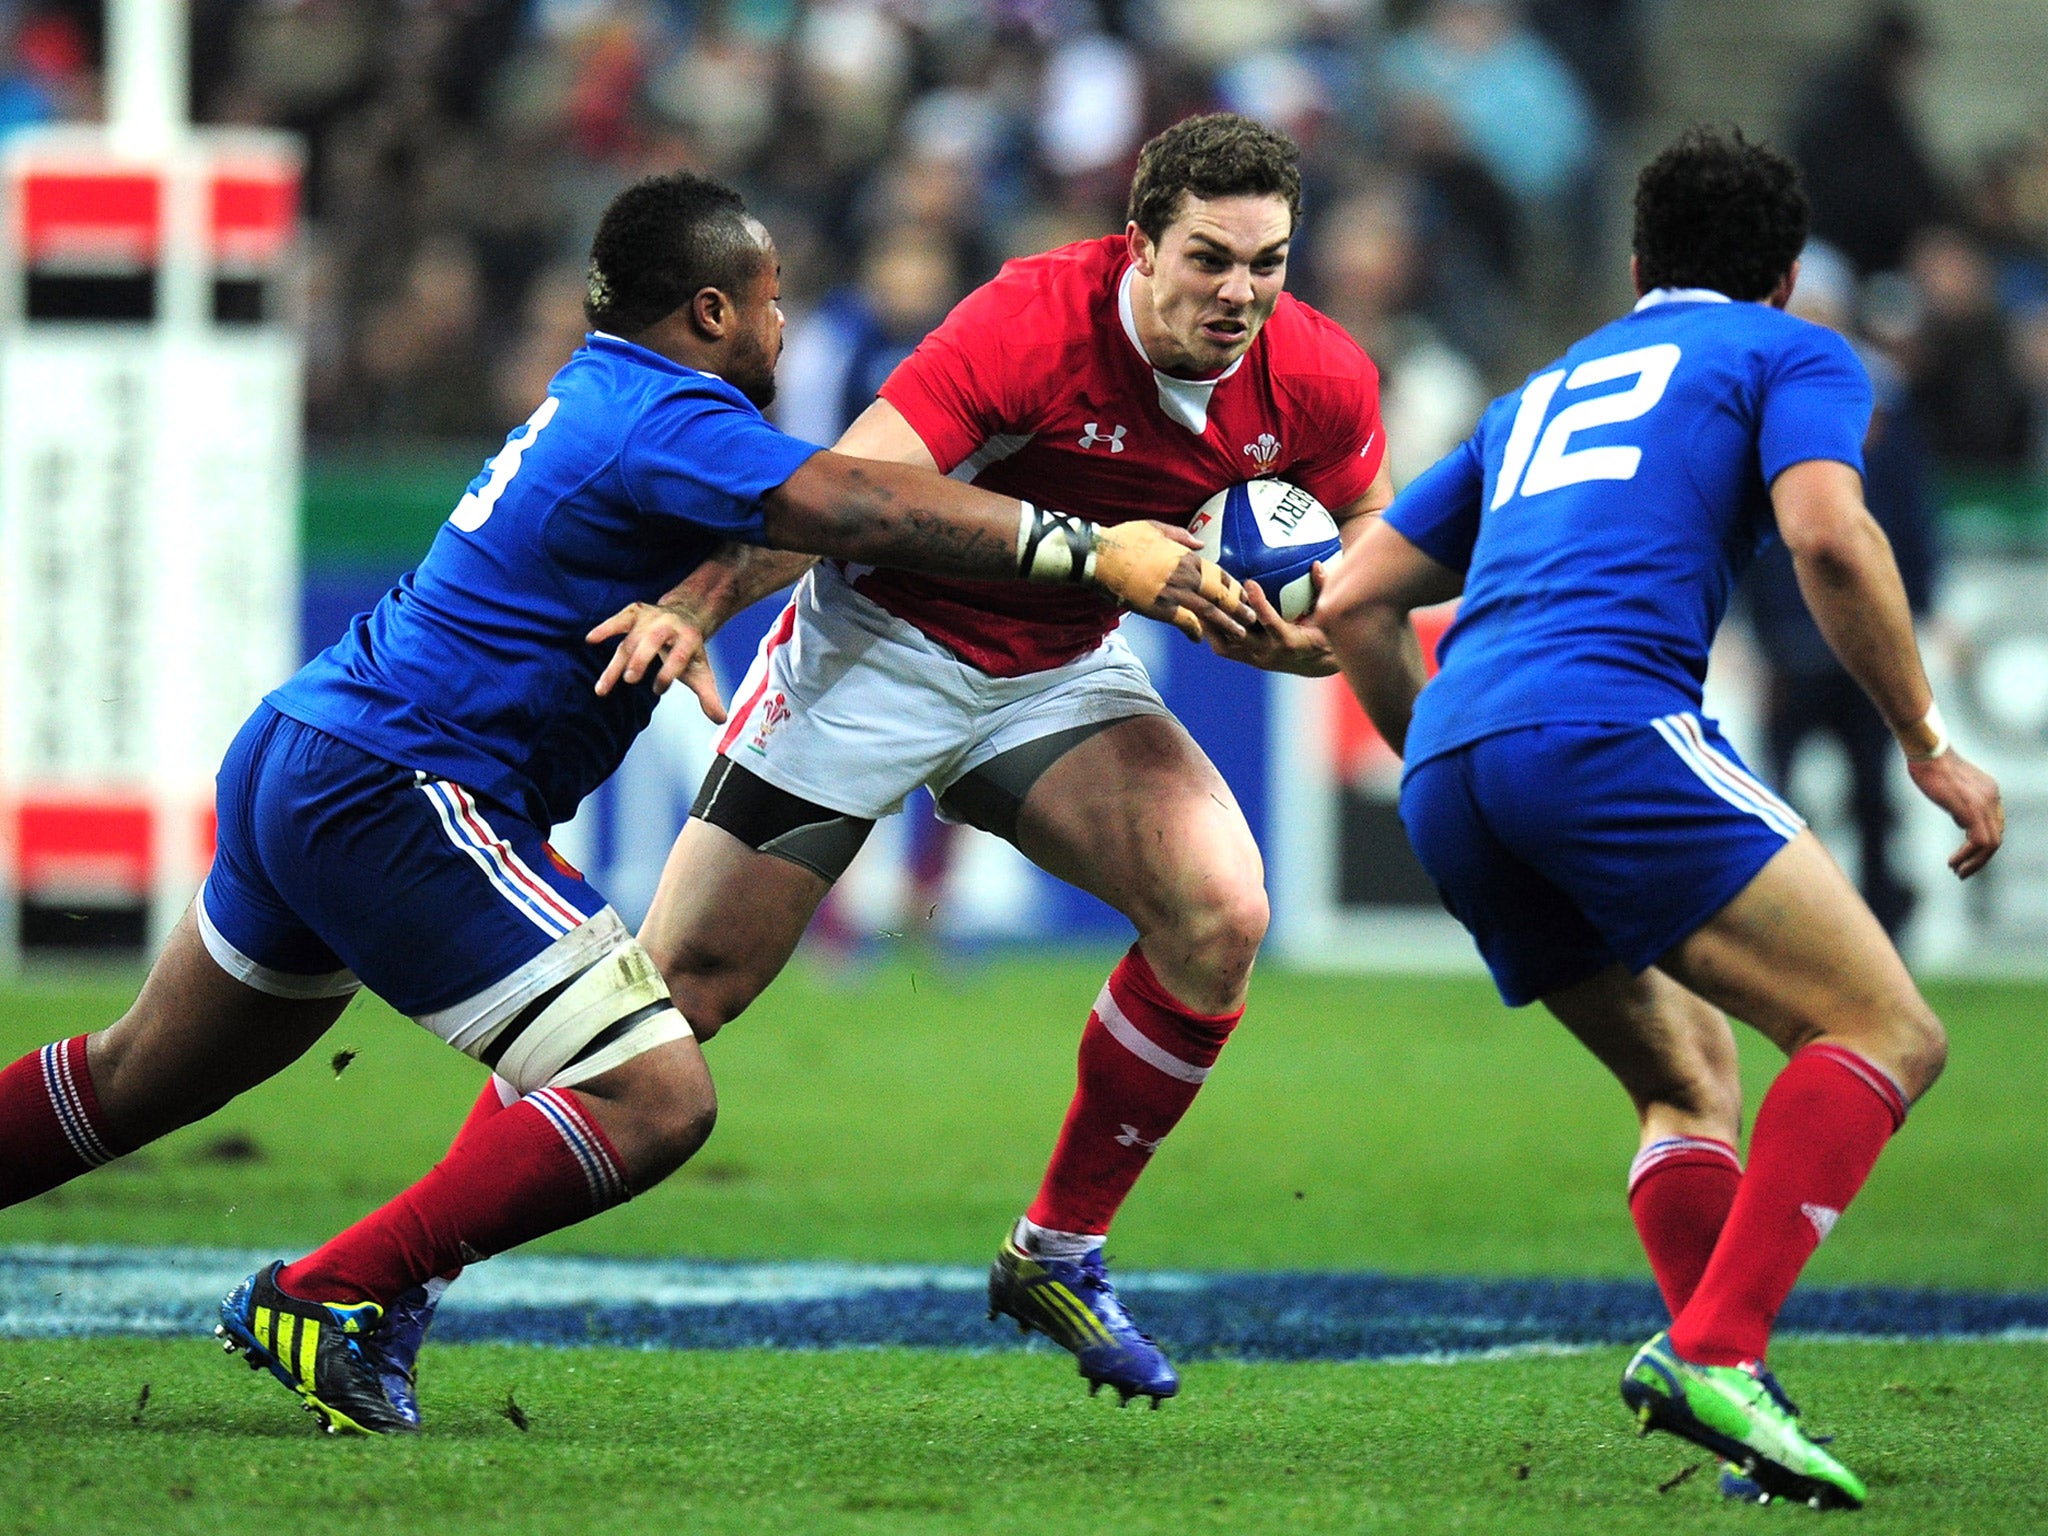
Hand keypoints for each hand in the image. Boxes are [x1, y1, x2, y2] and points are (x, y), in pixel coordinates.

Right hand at [586, 602, 727, 722]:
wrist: (686, 616)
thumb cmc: (690, 651)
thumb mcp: (701, 671)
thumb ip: (708, 696)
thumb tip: (720, 720)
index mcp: (689, 639)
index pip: (679, 656)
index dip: (669, 672)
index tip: (658, 690)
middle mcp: (669, 625)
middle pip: (652, 641)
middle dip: (641, 658)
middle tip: (631, 679)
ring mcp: (651, 617)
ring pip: (631, 639)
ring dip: (617, 662)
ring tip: (603, 689)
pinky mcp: (635, 612)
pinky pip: (619, 620)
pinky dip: (606, 628)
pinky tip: (591, 639)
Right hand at [1091, 520, 1247, 640]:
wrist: (1100, 557)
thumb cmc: (1124, 539)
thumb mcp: (1155, 528)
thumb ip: (1180, 536)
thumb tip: (1200, 543)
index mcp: (1186, 556)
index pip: (1219, 574)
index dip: (1233, 587)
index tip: (1244, 595)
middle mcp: (1185, 575)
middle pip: (1220, 595)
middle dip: (1239, 608)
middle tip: (1252, 619)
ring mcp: (1174, 593)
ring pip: (1209, 611)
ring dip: (1227, 624)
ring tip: (1239, 634)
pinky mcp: (1160, 608)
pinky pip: (1185, 623)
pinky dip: (1194, 632)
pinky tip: (1199, 639)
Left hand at [1202, 564, 1337, 675]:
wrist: (1316, 665)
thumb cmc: (1322, 633)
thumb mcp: (1325, 614)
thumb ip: (1321, 590)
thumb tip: (1316, 564)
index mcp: (1289, 640)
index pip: (1271, 622)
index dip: (1260, 604)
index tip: (1249, 582)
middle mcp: (1269, 652)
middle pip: (1239, 634)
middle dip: (1223, 614)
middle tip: (1210, 591)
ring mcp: (1255, 658)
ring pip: (1225, 644)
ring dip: (1210, 625)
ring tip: (1196, 602)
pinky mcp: (1247, 659)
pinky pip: (1224, 648)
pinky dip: (1212, 632)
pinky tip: (1201, 615)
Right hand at [1906, 748, 2003, 877]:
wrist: (1928, 751)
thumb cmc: (1931, 764)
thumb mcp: (1951, 786)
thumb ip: (1961, 801)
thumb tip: (1961, 819)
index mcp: (1989, 791)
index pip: (1995, 824)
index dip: (1982, 844)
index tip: (1966, 855)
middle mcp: (1992, 798)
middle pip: (1996, 836)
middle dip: (1981, 859)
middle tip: (1963, 871)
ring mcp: (1984, 804)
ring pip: (1992, 844)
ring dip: (1976, 862)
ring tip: (1958, 871)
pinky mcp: (1972, 810)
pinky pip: (1979, 842)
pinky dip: (1968, 857)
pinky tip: (1953, 862)